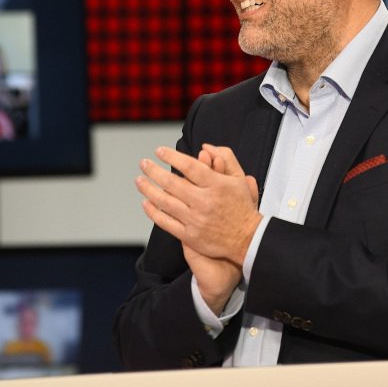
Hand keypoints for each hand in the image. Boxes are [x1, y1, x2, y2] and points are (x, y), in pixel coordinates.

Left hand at [136, 144, 261, 312]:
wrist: (248, 239)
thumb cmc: (242, 207)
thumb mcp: (239, 178)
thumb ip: (226, 158)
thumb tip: (205, 146)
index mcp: (217, 185)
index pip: (189, 166)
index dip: (171, 156)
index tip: (159, 151)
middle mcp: (205, 202)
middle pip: (172, 183)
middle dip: (153, 171)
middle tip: (144, 163)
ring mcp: (196, 220)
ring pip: (165, 202)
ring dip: (148, 189)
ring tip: (139, 180)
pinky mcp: (190, 236)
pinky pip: (166, 222)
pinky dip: (153, 212)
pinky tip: (146, 202)